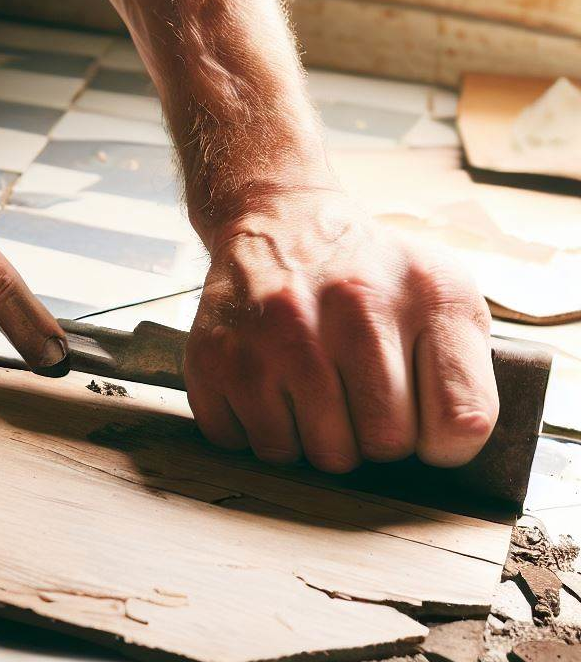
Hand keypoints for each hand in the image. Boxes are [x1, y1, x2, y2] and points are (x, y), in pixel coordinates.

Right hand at [184, 186, 497, 472]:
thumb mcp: (444, 295)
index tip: (420, 416)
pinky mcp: (212, 359)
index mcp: (416, 299)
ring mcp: (270, 339)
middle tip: (357, 395)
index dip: (442, 440)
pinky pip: (243, 445)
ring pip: (308, 457)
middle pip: (376, 449)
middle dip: (370, 437)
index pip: (456, 425)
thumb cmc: (369, 272)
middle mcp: (342, 314)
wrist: (281, 222)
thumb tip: (446, 451)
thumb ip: (468, 373)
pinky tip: (268, 389)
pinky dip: (257, 431)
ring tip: (312, 390)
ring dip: (312, 438)